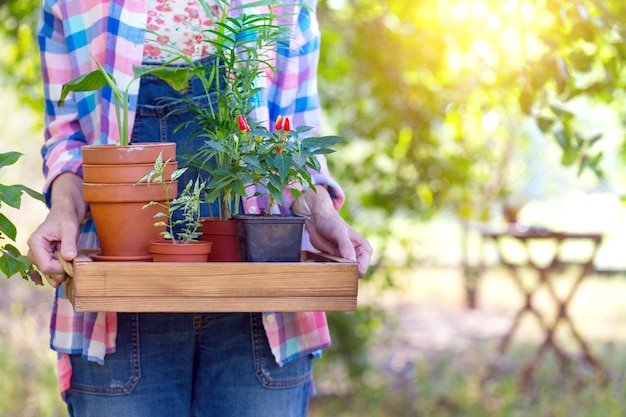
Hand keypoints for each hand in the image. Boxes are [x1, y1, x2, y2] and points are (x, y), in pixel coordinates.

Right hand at [27, 173, 86, 287]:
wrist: (63, 214)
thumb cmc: (65, 218)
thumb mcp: (70, 228)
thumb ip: (69, 243)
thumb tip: (69, 257)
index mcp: (35, 243)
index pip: (46, 266)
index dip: (61, 268)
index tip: (73, 261)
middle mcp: (33, 252)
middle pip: (47, 272)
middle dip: (63, 270)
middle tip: (75, 259)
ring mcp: (38, 257)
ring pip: (49, 274)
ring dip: (63, 271)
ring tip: (72, 259)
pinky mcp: (44, 259)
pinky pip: (52, 272)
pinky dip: (62, 271)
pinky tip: (69, 263)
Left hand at [293, 188, 371, 276]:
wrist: (318, 222)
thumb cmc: (331, 223)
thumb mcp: (339, 232)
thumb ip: (346, 246)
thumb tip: (352, 261)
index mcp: (365, 249)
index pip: (362, 268)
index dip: (352, 269)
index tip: (340, 265)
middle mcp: (358, 256)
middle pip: (354, 274)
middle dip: (344, 271)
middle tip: (332, 264)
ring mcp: (348, 260)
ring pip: (345, 274)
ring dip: (336, 272)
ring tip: (328, 262)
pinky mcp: (337, 262)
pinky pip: (336, 272)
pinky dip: (330, 270)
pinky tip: (325, 263)